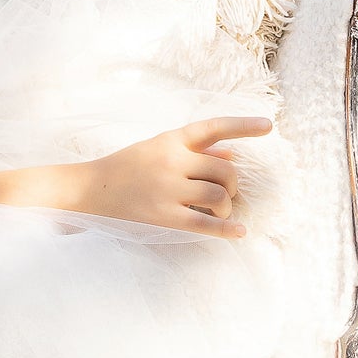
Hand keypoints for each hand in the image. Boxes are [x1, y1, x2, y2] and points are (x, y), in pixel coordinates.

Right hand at [58, 115, 271, 237]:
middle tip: (227, 193)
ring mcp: (167, 189)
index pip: (212, 128)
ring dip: (226, 207)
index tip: (268, 125)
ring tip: (218, 212)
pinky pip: (205, 223)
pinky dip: (226, 229)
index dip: (242, 126)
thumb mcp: (156, 149)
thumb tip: (231, 152)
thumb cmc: (126, 168)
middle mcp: (171, 161)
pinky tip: (239, 232)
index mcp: (169, 140)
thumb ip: (193, 150)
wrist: (88, 190)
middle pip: (225, 170)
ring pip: (219, 196)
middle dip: (233, 184)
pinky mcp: (164, 215)